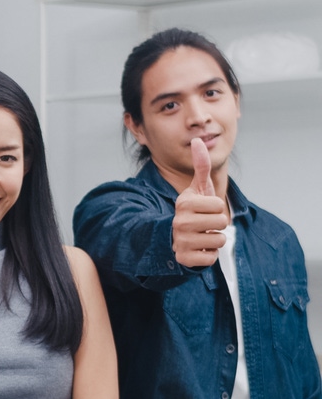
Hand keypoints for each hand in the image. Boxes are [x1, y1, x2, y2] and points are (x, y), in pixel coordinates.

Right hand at [172, 138, 227, 266]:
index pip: (219, 205)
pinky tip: (199, 249)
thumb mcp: (198, 189)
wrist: (177, 238)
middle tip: (205, 224)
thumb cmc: (193, 211)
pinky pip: (211, 257)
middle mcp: (179, 222)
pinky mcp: (184, 259)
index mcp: (184, 203)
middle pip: (221, 222)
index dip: (217, 208)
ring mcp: (181, 241)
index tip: (205, 210)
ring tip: (202, 236)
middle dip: (218, 224)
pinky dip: (209, 255)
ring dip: (214, 239)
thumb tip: (198, 140)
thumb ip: (201, 166)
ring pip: (219, 240)